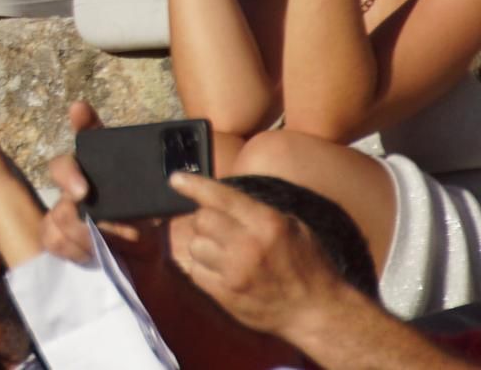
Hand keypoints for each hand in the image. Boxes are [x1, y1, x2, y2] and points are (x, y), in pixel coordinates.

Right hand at [40, 103, 163, 270]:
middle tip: (84, 193)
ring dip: (83, 228)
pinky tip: (92, 254)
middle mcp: (82, 182)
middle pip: (61, 167)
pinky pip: (52, 237)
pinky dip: (73, 248)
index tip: (80, 110)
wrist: (150, 266)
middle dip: (69, 176)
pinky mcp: (61, 236)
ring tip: (108, 240)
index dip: (83, 120)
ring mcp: (67, 209)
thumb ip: (173, 188)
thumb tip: (182, 173)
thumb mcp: (169, 204)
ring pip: (58, 210)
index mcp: (107, 169)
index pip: (90, 135)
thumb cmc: (156, 228)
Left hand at [166, 171, 352, 342]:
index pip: (220, 196)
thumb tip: (222, 198)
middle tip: (221, 230)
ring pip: (194, 246)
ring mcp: (234, 272)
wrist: (317, 313)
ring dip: (204, 246)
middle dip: (206, 221)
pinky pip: (195, 272)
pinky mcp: (226, 295)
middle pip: (201, 220)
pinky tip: (222, 272)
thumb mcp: (294, 228)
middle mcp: (248, 246)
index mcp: (267, 223)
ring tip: (225, 254)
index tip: (175, 179)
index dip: (193, 185)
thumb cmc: (309, 267)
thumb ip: (257, 211)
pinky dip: (204, 269)